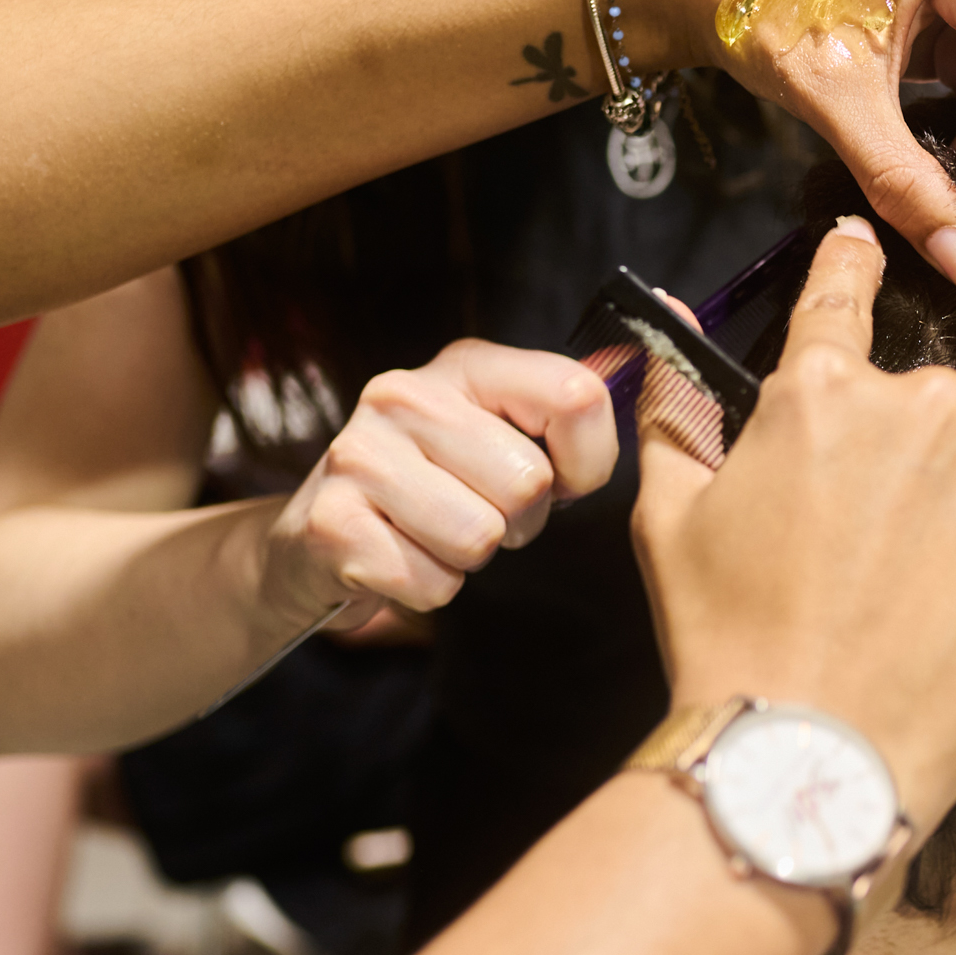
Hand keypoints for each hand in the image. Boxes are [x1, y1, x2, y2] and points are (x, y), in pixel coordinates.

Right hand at [263, 341, 616, 631]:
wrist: (319, 539)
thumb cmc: (437, 486)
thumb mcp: (501, 431)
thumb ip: (568, 408)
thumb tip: (636, 365)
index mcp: (465, 366)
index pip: (576, 396)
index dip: (590, 461)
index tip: (564, 480)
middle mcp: (404, 395)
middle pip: (529, 484)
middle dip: (519, 521)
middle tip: (476, 510)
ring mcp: (359, 456)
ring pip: (479, 538)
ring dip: (469, 558)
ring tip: (433, 532)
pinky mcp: (331, 526)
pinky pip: (433, 584)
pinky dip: (428, 588)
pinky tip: (398, 557)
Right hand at [630, 217, 955, 821]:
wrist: (823, 757)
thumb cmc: (732, 642)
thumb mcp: (669, 520)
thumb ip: (678, 409)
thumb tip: (666, 332)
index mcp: (824, 391)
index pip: (839, 298)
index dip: (845, 267)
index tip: (859, 239)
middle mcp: (927, 406)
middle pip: (917, 407)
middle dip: (893, 458)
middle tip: (855, 549)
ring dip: (954, 508)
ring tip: (906, 597)